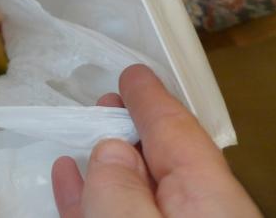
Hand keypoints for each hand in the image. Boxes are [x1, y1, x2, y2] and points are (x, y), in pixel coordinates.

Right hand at [51, 64, 260, 217]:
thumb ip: (119, 186)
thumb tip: (109, 150)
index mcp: (208, 203)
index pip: (179, 135)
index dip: (152, 99)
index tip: (133, 73)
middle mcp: (191, 216)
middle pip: (161, 162)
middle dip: (132, 127)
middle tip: (104, 102)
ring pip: (132, 191)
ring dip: (105, 160)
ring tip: (84, 134)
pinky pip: (111, 215)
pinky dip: (88, 194)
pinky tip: (67, 175)